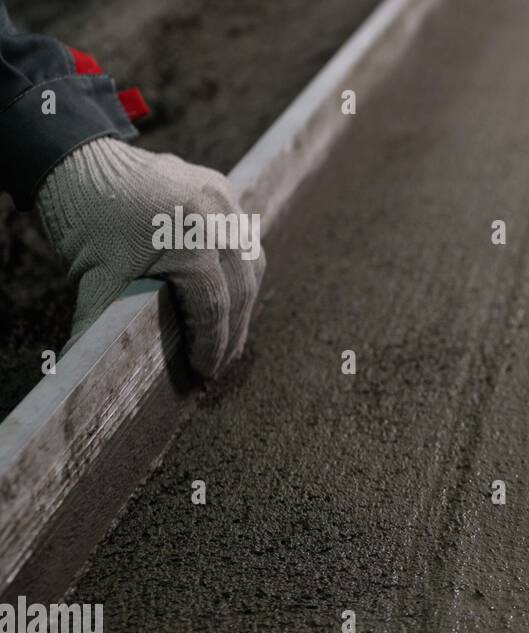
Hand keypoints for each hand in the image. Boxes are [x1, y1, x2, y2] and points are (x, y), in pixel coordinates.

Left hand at [37, 137, 264, 378]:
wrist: (76, 158)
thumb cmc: (84, 221)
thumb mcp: (93, 280)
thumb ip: (102, 329)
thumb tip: (89, 379)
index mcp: (191, 239)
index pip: (215, 306)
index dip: (213, 345)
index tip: (206, 372)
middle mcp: (218, 216)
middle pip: (241, 288)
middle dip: (233, 331)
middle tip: (221, 362)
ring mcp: (225, 197)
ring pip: (251, 262)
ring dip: (243, 300)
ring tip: (230, 332)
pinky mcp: (223, 186)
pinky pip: (242, 234)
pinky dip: (239, 265)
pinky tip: (229, 289)